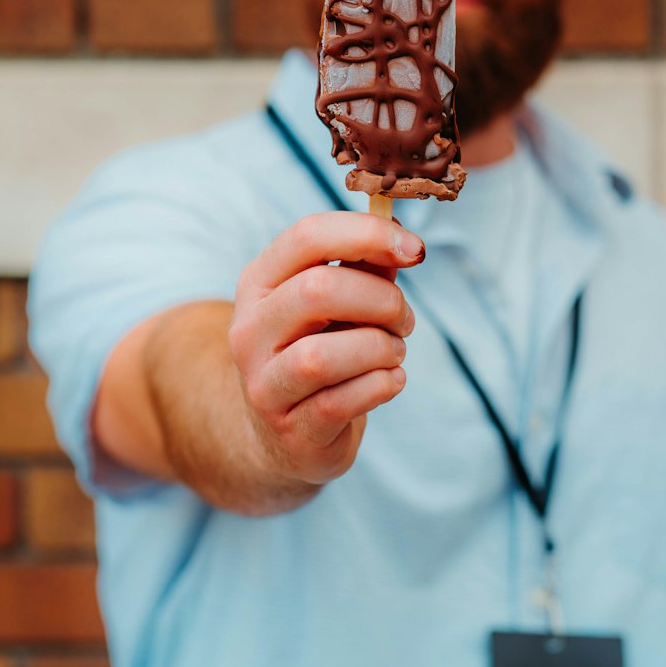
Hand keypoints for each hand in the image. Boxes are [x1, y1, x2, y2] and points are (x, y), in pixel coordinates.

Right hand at [228, 212, 422, 487]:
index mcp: (259, 283)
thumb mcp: (336, 303)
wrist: (285, 432)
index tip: (414, 250)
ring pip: (322, 356)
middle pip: (317, 290)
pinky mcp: (291, 430)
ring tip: (394, 353)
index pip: (307, 236)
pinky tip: (390, 380)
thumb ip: (366, 268)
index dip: (368, 234)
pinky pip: (340, 403)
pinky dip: (380, 386)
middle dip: (381, 300)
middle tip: (404, 319)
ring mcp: (264, 384)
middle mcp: (251, 330)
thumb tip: (401, 240)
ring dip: (380, 348)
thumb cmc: (318, 350)